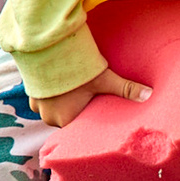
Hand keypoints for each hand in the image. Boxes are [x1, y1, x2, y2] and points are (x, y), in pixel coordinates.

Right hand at [31, 70, 149, 129]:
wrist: (45, 50)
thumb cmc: (75, 69)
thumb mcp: (103, 79)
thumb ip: (126, 88)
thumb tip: (149, 95)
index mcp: (66, 120)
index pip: (80, 130)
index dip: (89, 121)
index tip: (96, 114)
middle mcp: (49, 118)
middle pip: (67, 120)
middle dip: (76, 112)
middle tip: (87, 100)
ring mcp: (37, 107)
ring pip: (54, 110)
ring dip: (62, 103)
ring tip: (72, 92)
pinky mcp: (30, 94)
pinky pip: (43, 100)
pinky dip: (50, 95)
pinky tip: (59, 85)